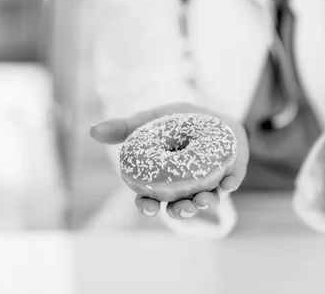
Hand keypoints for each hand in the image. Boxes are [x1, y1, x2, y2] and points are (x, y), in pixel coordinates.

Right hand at [90, 102, 248, 219]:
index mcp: (164, 180)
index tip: (147, 206)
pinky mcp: (231, 172)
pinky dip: (230, 184)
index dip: (148, 206)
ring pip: (206, 199)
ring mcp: (209, 183)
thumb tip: (93, 131)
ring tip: (203, 200)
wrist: (210, 114)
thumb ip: (123, 128)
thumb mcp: (149, 121)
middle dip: (181, 211)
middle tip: (181, 208)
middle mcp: (186, 187)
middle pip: (180, 206)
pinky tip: (228, 184)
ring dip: (205, 203)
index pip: (151, 200)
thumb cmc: (176, 122)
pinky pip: (231, 181)